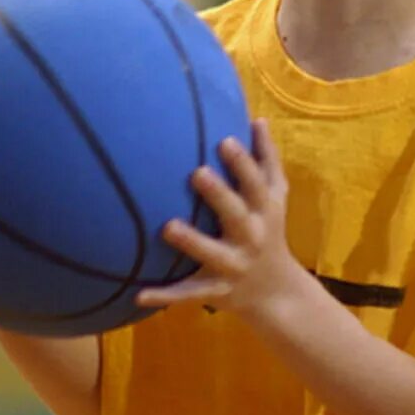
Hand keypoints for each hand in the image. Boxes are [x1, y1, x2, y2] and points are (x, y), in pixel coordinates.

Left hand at [136, 119, 311, 319]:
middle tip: (197, 173)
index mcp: (264, 211)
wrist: (276, 291)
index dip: (242, 163)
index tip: (224, 140)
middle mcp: (252, 237)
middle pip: (237, 215)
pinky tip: (138, 294)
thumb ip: (267, 159)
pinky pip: (189, 294)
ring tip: (167, 227)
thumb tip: (257, 118)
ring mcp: (233, 265)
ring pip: (212, 254)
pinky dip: (165, 296)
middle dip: (219, 195)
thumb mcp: (276, 197)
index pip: (255, 183)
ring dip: (191, 242)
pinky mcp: (216, 290)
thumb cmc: (269, 230)